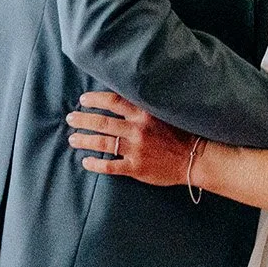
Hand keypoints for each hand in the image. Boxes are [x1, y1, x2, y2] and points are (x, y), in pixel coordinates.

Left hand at [67, 91, 196, 184]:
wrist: (196, 158)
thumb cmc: (183, 133)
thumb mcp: (166, 112)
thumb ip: (145, 106)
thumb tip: (123, 99)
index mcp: (144, 113)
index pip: (113, 101)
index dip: (95, 99)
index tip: (83, 100)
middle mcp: (137, 129)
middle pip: (102, 122)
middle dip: (83, 119)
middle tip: (71, 118)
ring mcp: (135, 149)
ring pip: (102, 143)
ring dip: (84, 139)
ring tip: (73, 139)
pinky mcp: (136, 167)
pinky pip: (110, 166)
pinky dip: (95, 164)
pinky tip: (86, 162)